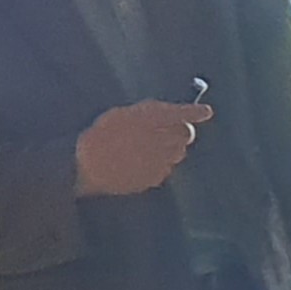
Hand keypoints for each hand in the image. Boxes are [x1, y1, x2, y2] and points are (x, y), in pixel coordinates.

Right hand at [75, 100, 211, 196]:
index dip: (194, 112)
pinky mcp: (155, 178)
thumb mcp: (121, 114)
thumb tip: (168, 114)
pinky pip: (165, 168)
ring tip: (147, 149)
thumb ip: (148, 114)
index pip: (181, 114)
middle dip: (179, 132)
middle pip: (185, 135)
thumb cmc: (98, 136)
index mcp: (152, 120)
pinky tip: (139, 162)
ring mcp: (161, 162)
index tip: (205, 111)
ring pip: (177, 153)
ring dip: (170, 149)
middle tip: (163, 132)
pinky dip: (158, 164)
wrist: (85, 167)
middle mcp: (162, 140)